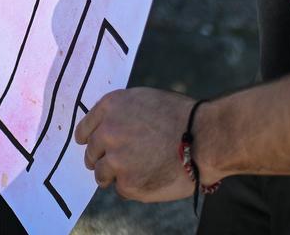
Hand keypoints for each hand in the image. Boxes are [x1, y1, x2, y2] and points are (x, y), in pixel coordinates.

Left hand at [76, 88, 199, 201]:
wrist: (203, 138)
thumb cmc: (181, 117)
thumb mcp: (145, 99)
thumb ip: (123, 113)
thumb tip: (111, 127)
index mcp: (111, 107)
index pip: (85, 128)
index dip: (88, 139)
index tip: (89, 146)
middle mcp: (107, 132)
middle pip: (92, 152)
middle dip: (101, 158)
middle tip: (116, 163)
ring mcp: (115, 159)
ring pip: (102, 174)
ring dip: (114, 176)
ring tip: (136, 173)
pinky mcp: (127, 183)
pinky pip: (122, 189)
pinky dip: (134, 188)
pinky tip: (150, 180)